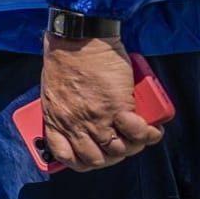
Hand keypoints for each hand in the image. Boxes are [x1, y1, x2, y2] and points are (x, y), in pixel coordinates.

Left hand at [39, 35, 164, 170]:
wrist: (79, 38)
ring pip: (119, 151)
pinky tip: (145, 122)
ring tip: (141, 131)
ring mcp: (95, 119)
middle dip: (113, 155)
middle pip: (97, 160)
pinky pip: (136, 134)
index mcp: (54, 120)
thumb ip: (65, 109)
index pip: (67, 156)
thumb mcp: (54, 91)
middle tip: (123, 141)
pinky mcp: (117, 108)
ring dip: (134, 145)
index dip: (84, 160)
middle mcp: (74, 125)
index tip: (95, 153)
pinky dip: (144, 133)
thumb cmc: (66, 58)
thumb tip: (82, 118)